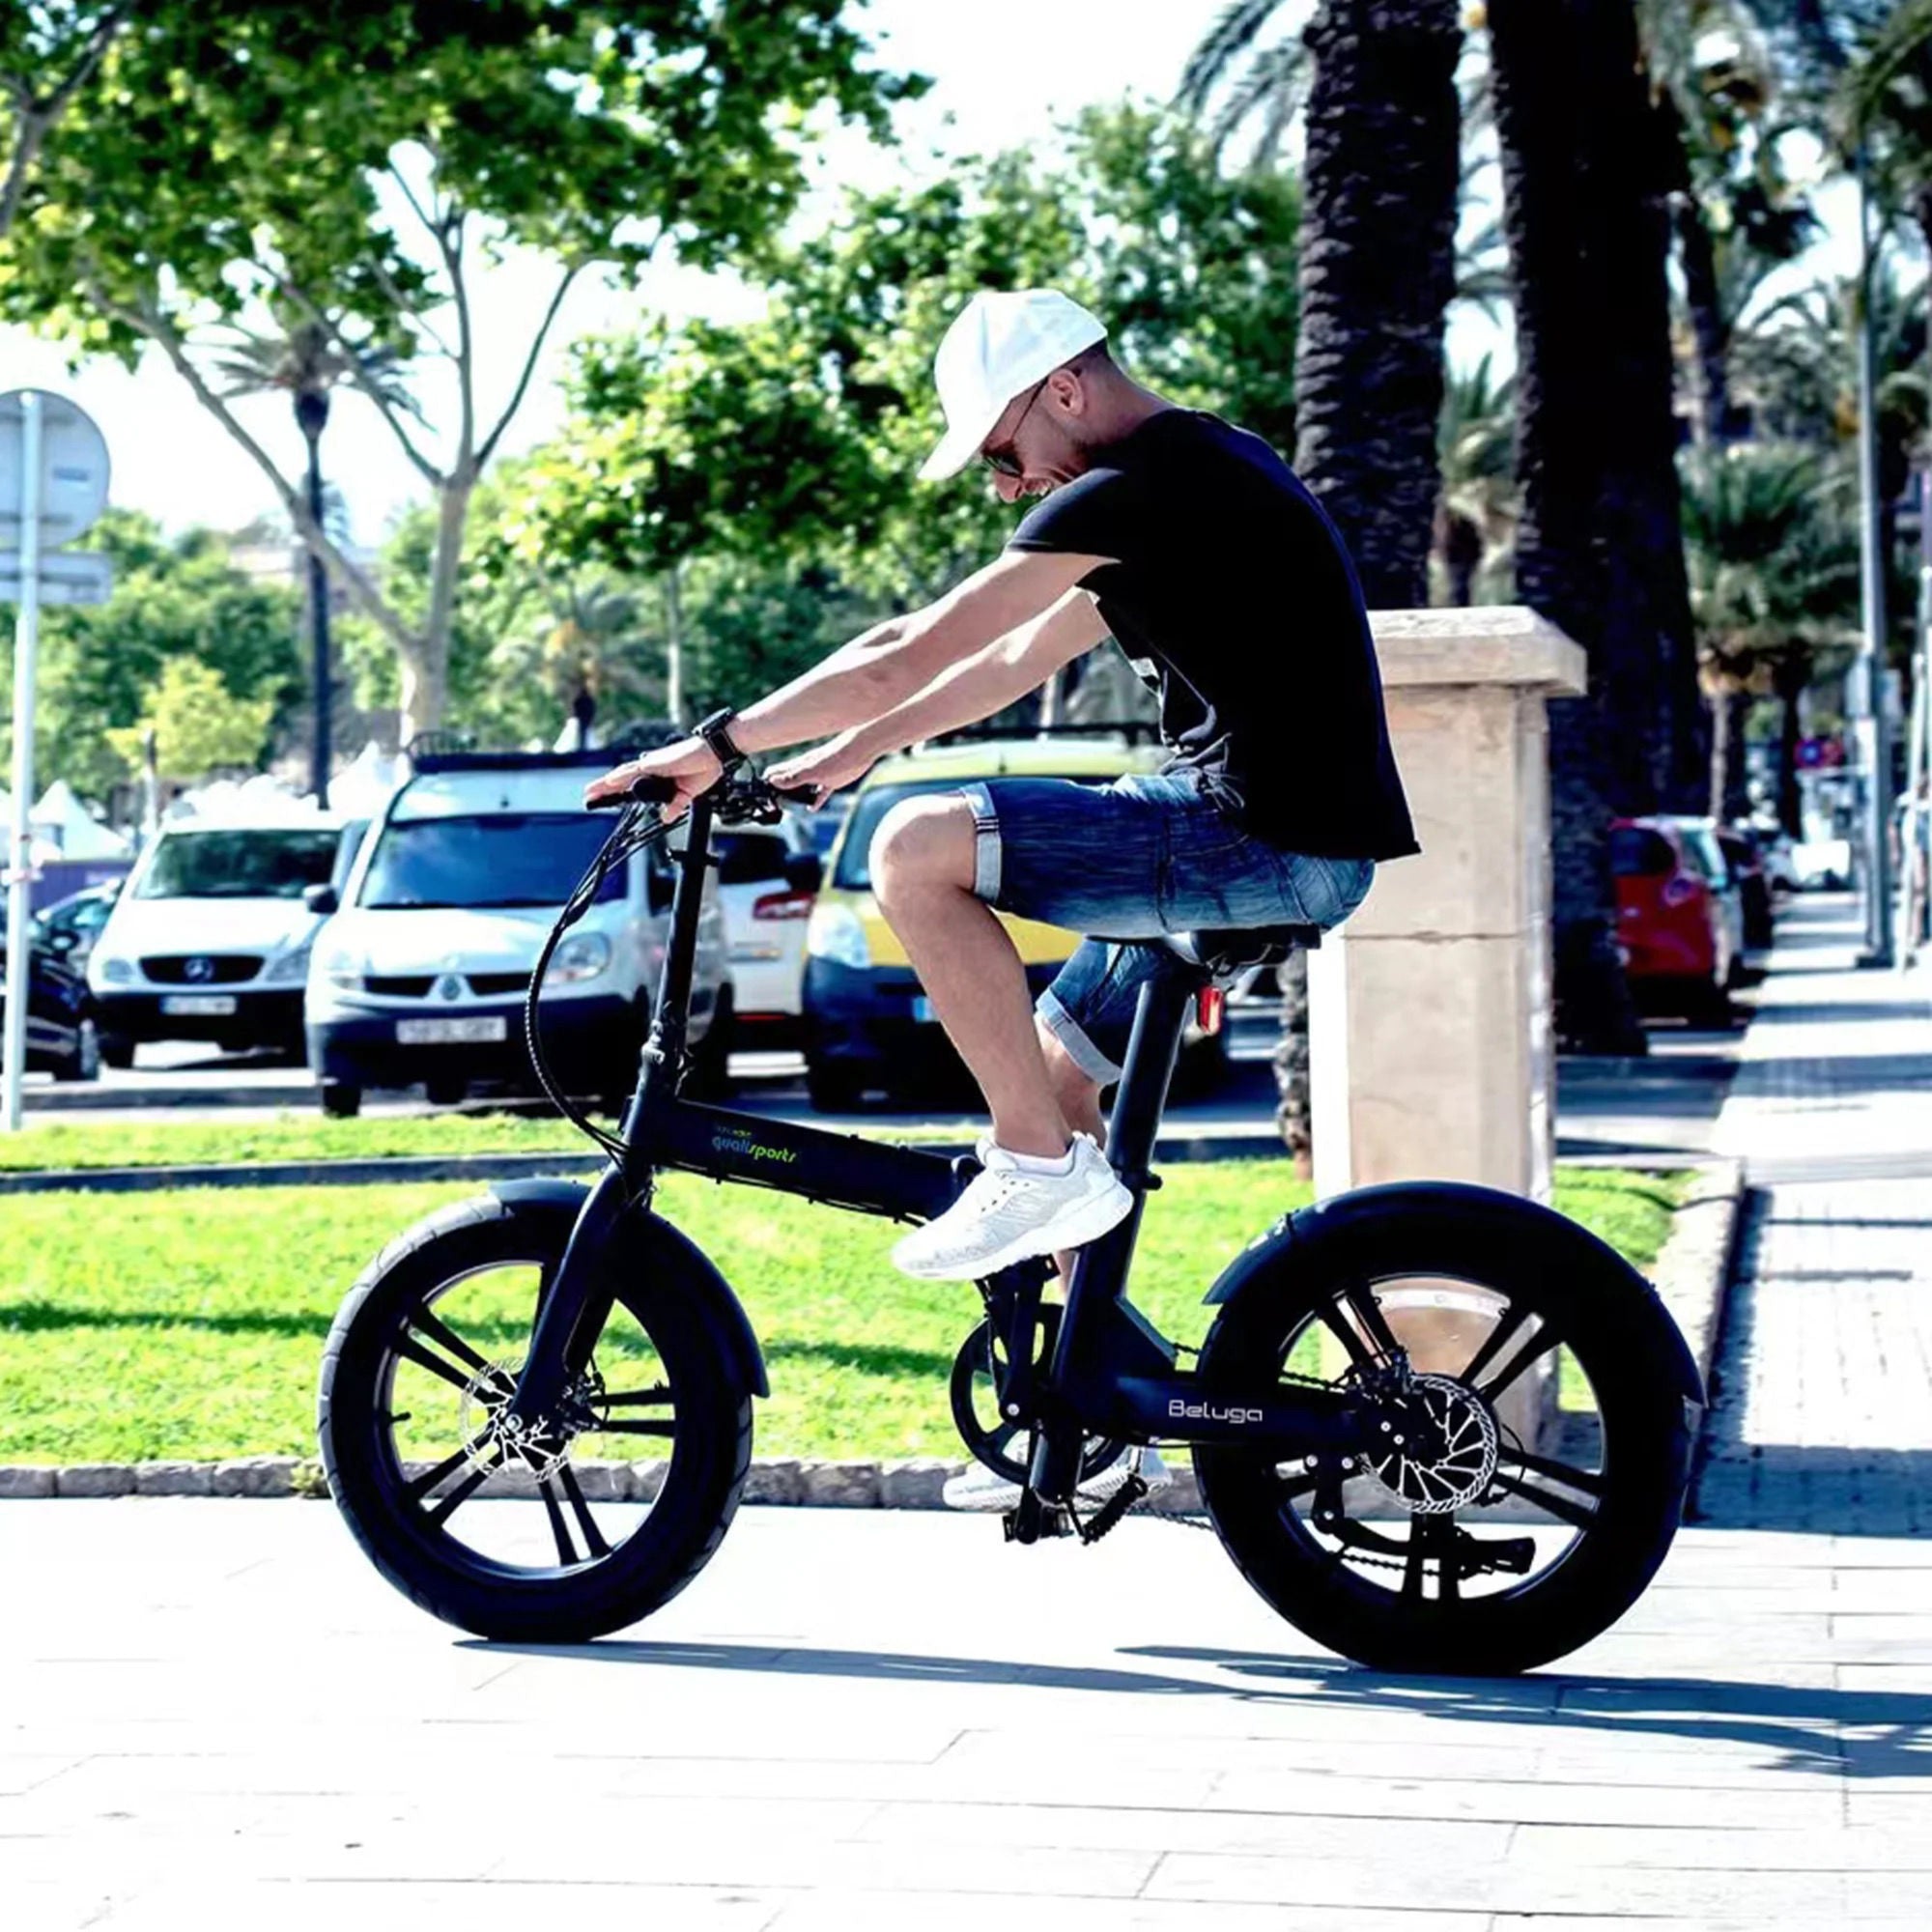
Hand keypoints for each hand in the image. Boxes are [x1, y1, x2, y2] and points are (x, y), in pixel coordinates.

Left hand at [583, 735, 720, 819]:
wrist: (713, 755)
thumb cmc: (702, 768)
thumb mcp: (686, 794)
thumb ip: (675, 805)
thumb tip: (666, 817)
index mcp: (656, 778)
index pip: (631, 787)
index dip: (616, 793)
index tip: (602, 799)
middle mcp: (650, 770)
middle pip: (621, 780)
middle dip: (603, 788)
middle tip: (587, 795)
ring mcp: (652, 765)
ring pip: (623, 774)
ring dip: (606, 782)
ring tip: (591, 790)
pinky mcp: (656, 762)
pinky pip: (634, 770)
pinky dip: (621, 775)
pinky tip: (610, 780)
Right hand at [766, 731, 876, 806]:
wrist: (858, 752)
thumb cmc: (836, 758)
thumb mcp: (811, 771)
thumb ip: (793, 777)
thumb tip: (773, 781)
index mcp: (798, 767)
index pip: (776, 774)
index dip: (767, 783)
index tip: (762, 795)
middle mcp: (805, 771)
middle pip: (787, 781)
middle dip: (778, 790)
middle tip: (771, 801)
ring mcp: (818, 776)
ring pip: (802, 787)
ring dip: (795, 796)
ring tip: (788, 805)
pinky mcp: (831, 781)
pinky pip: (820, 793)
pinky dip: (815, 801)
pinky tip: (811, 808)